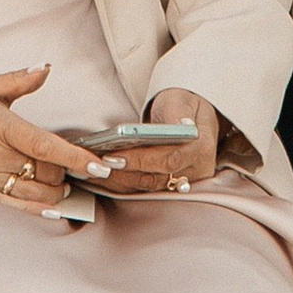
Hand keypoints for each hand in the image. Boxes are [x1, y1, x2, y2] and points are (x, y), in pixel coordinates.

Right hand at [0, 67, 98, 208]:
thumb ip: (18, 80)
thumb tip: (45, 68)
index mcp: (0, 126)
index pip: (45, 145)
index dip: (76, 157)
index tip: (100, 165)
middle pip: (46, 172)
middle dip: (66, 173)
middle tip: (70, 168)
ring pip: (35, 193)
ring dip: (55, 192)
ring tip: (61, 185)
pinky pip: (13, 208)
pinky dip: (37, 210)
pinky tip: (52, 209)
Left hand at [91, 87, 222, 193]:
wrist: (193, 119)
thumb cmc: (183, 107)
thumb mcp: (181, 102)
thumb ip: (178, 114)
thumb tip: (179, 127)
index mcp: (201, 150)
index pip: (169, 160)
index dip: (140, 161)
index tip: (114, 156)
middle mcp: (194, 173)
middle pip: (154, 180)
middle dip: (123, 174)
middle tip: (96, 166)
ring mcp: (182, 184)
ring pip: (145, 188)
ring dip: (117, 182)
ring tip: (91, 172)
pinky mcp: (167, 188)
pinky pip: (141, 190)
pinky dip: (120, 184)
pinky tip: (99, 177)